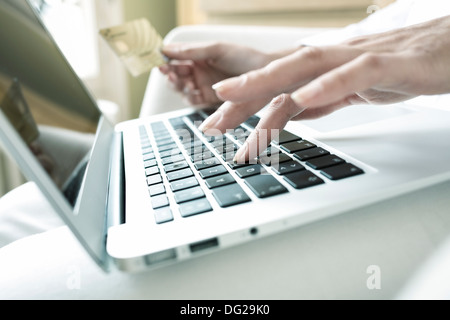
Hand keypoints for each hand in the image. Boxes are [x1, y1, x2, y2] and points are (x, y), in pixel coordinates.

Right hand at [160, 42, 296, 106]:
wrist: (267, 73)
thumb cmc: (244, 57)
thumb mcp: (217, 49)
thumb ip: (194, 50)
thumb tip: (167, 48)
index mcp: (198, 57)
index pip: (175, 59)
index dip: (166, 61)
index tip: (160, 61)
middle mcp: (198, 73)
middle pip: (176, 76)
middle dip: (171, 75)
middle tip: (170, 73)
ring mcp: (204, 87)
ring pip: (183, 90)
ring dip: (179, 87)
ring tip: (181, 81)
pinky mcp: (210, 102)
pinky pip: (194, 102)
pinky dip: (190, 98)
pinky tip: (191, 93)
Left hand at [202, 16, 449, 161]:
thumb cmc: (405, 68)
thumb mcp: (355, 90)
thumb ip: (324, 97)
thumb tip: (295, 109)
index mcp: (326, 68)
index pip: (278, 84)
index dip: (244, 102)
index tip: (216, 122)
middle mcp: (334, 59)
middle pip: (280, 74)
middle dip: (241, 96)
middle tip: (210, 121)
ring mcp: (359, 58)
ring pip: (305, 66)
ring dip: (267, 82)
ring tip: (234, 98)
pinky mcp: (388, 64)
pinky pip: (354, 73)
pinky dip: (328, 85)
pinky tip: (304, 97)